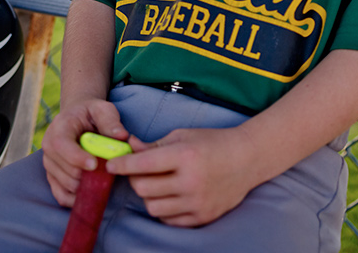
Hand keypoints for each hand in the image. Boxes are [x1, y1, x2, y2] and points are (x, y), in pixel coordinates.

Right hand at [41, 98, 128, 206]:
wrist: (77, 117)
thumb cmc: (92, 113)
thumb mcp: (103, 109)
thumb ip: (111, 121)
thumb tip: (122, 136)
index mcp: (60, 126)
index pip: (62, 145)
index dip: (77, 157)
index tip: (94, 164)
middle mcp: (49, 146)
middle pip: (65, 169)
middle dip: (87, 174)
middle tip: (107, 171)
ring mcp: (49, 163)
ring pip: (65, 184)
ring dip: (85, 185)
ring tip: (102, 177)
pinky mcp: (52, 176)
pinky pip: (61, 195)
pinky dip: (76, 198)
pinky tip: (91, 191)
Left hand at [106, 125, 257, 226]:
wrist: (247, 159)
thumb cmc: (213, 142)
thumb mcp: (183, 135)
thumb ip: (154, 145)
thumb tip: (129, 148)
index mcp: (185, 155)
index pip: (143, 164)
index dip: (122, 164)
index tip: (110, 164)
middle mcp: (190, 181)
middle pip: (143, 189)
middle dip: (135, 179)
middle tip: (139, 171)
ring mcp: (196, 202)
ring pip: (153, 208)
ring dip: (149, 196)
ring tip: (158, 183)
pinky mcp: (202, 217)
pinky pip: (169, 220)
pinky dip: (164, 209)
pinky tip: (170, 195)